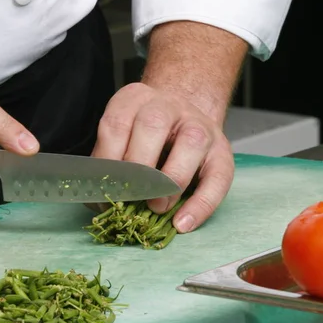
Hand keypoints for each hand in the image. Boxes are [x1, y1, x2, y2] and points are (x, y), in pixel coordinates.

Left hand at [91, 82, 234, 232]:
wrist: (184, 121)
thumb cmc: (147, 139)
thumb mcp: (123, 139)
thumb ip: (110, 164)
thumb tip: (100, 201)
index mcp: (135, 100)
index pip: (116, 124)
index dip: (107, 161)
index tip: (105, 190)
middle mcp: (169, 106)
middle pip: (153, 126)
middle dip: (139, 167)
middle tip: (133, 198)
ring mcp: (200, 125)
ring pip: (191, 143)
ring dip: (171, 180)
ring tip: (157, 207)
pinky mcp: (223, 151)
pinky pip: (217, 178)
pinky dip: (200, 205)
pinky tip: (182, 223)